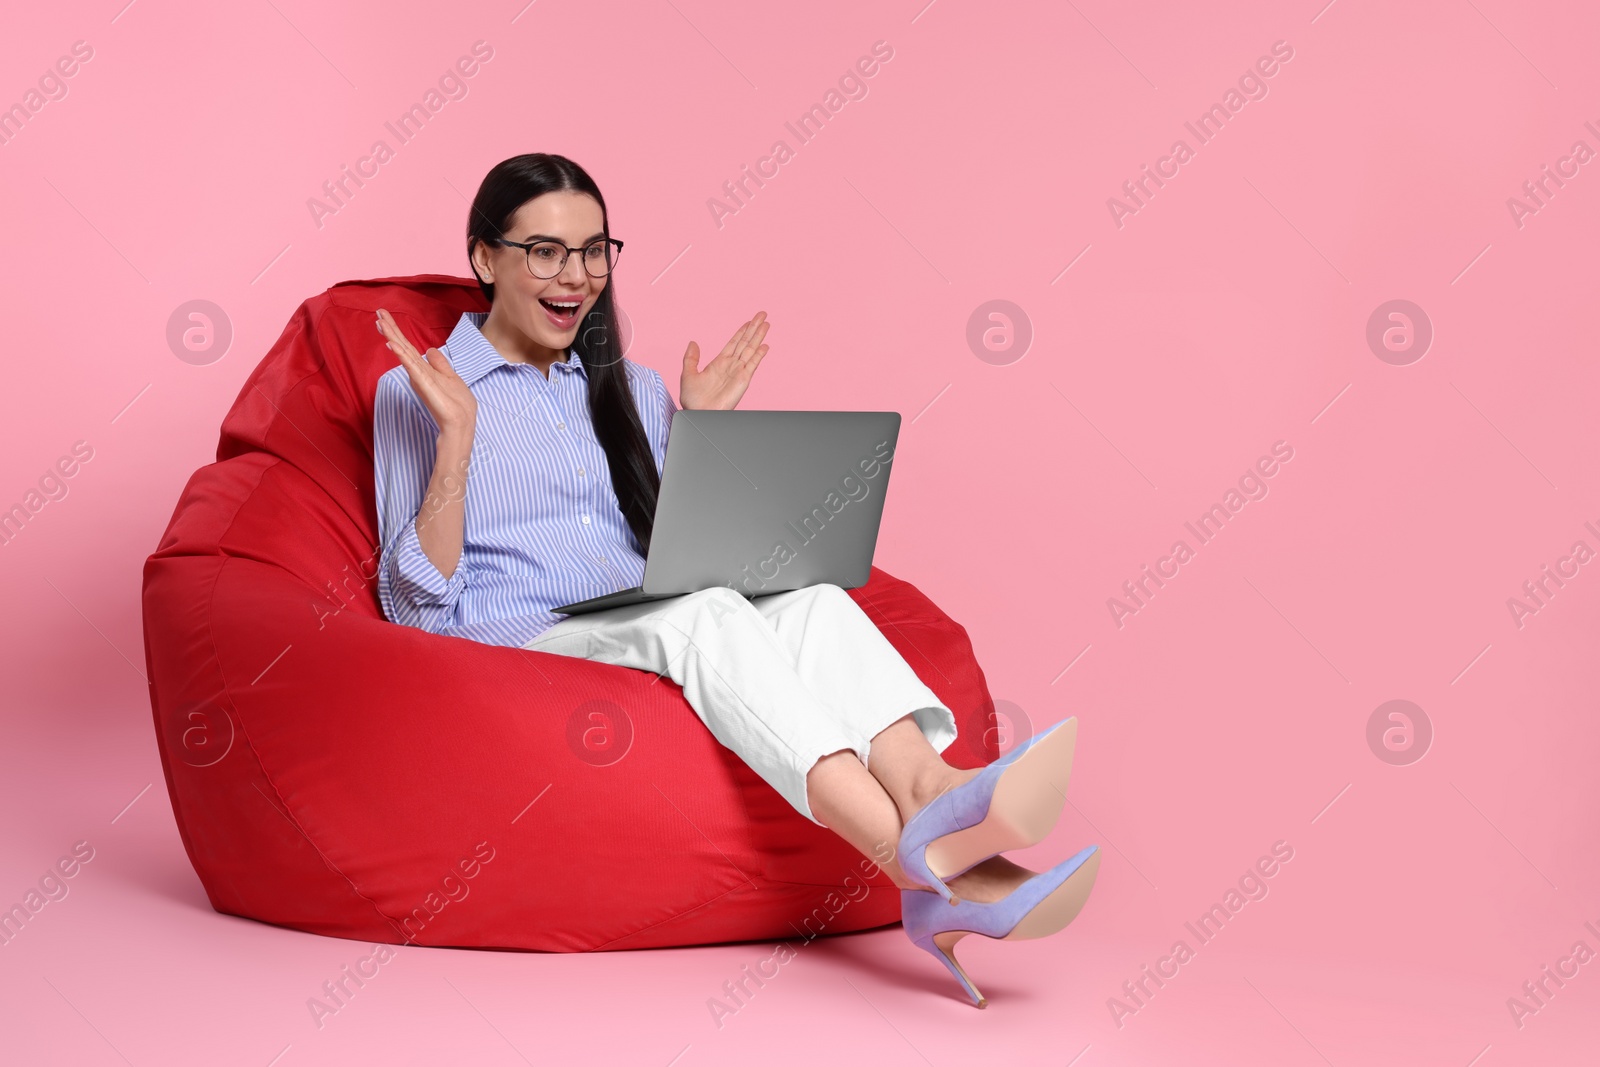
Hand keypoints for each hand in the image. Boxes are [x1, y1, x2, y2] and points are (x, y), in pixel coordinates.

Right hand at [377, 308, 476, 435]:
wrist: (460, 424)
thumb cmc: (455, 404)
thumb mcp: (450, 377)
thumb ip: (439, 364)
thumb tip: (431, 350)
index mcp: (424, 369)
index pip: (408, 347)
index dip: (398, 332)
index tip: (385, 315)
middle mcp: (418, 372)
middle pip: (403, 346)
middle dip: (391, 329)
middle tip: (378, 312)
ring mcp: (419, 378)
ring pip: (404, 353)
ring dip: (392, 337)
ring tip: (380, 322)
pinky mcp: (423, 385)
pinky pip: (411, 367)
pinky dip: (402, 356)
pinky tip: (393, 345)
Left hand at [680, 311, 769, 410]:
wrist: (698, 414)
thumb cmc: (693, 400)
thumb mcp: (688, 374)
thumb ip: (691, 358)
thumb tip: (693, 342)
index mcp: (718, 363)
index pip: (734, 343)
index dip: (741, 331)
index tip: (748, 322)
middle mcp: (731, 366)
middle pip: (745, 342)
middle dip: (754, 328)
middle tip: (762, 315)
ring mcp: (738, 372)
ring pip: (751, 349)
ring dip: (758, 336)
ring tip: (766, 323)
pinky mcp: (743, 380)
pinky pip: (752, 364)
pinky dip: (759, 354)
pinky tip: (765, 345)